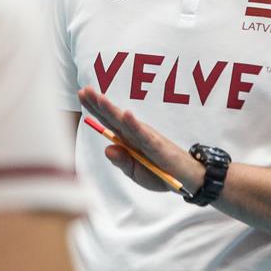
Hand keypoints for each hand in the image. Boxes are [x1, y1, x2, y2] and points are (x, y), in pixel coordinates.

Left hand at [77, 86, 203, 193]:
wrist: (189, 181)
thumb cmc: (162, 174)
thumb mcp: (137, 173)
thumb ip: (123, 162)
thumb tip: (107, 148)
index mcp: (129, 140)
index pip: (109, 122)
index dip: (95, 108)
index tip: (81, 94)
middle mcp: (136, 135)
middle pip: (115, 118)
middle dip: (99, 104)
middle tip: (85, 89)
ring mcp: (148, 139)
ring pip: (127, 123)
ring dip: (113, 110)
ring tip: (100, 98)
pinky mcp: (158, 146)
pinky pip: (144, 135)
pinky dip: (135, 125)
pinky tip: (126, 114)